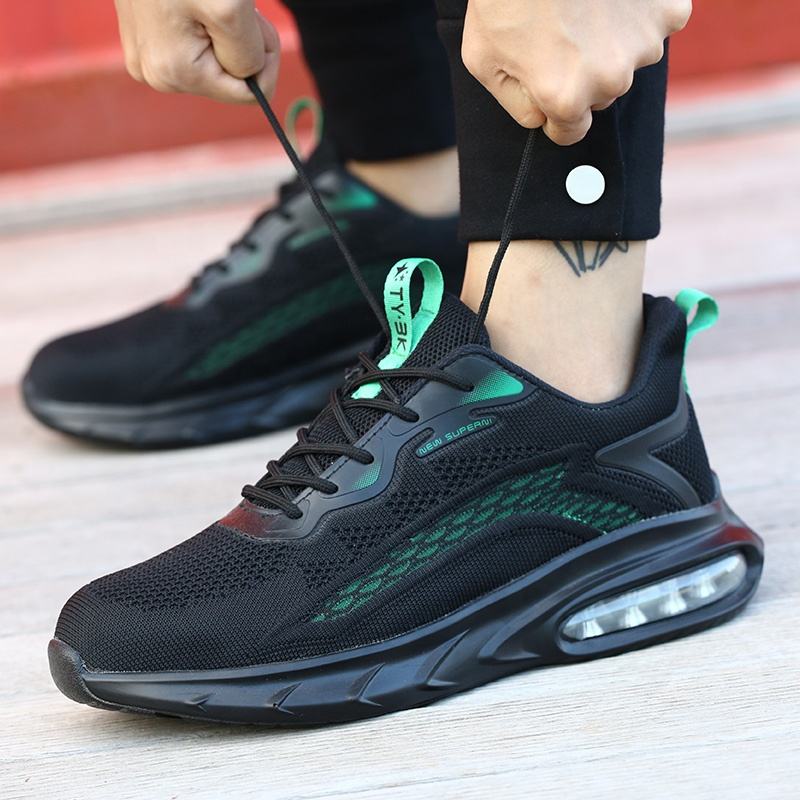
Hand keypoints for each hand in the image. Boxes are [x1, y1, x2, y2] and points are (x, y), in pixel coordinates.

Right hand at [114, 0, 279, 102]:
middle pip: (229, 79)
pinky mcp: (144, 40)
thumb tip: (250, 81)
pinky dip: (207, 23)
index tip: (257, 22)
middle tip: (233, 6)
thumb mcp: (230, 8)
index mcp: (177, 74)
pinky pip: (194, 46)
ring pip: (214, 62)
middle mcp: (157, 75)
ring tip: (207, 0)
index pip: (249, 94)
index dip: (264, 58)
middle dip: (242, 44)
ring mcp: (147, 58)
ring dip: (225, 32)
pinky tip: (192, 0)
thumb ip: (248, 58)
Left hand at [462, 0, 690, 144]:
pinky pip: (656, 22)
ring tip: (583, 6)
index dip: (555, 112)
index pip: (570, 131)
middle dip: (581, 74)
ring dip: (610, 41)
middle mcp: (611, 79)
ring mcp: (644, 42)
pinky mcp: (668, 8)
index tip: (549, 88)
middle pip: (600, 96)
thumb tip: (543, 119)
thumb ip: (516, 103)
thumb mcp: (483, 59)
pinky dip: (638, 10)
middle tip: (559, 31)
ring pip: (628, 59)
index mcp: (566, 97)